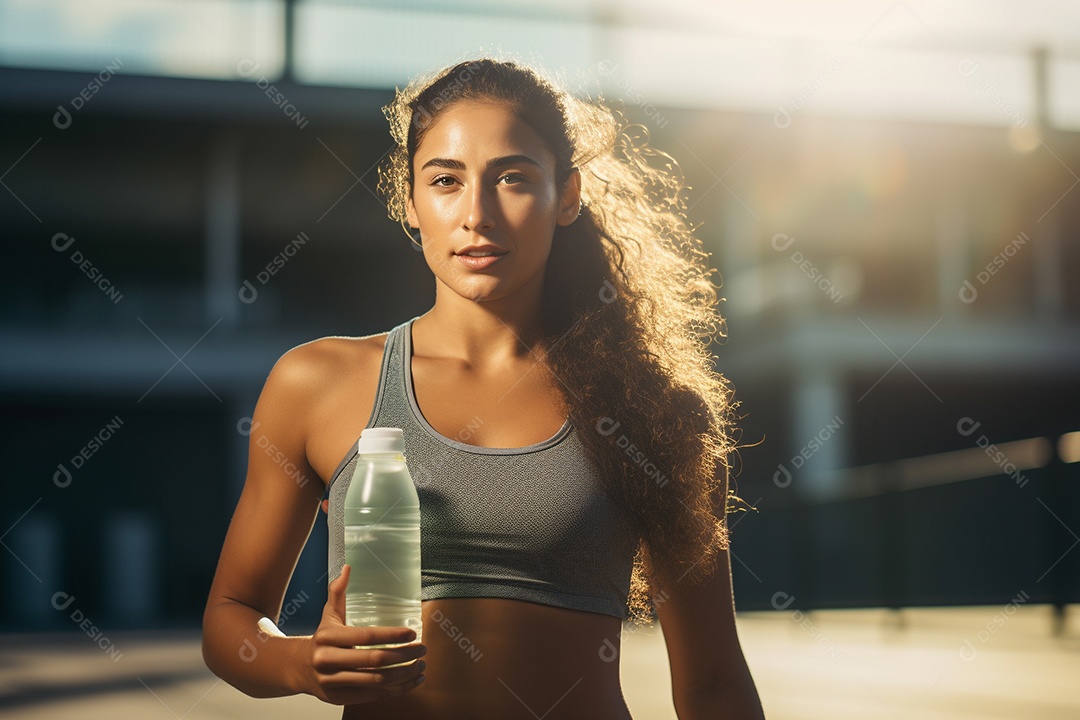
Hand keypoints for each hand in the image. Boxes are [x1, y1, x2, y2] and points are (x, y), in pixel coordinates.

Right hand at [306, 564, 426, 704]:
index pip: (366, 636)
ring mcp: (331, 682)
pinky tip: (410, 682)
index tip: (412, 634)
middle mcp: (327, 661)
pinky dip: (395, 691)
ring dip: (404, 676)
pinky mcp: (337, 699)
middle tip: (422, 650)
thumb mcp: (327, 615)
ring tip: (420, 667)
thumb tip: (348, 567)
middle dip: (404, 656)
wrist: (297, 668)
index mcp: (327, 637)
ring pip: (376, 682)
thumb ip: (338, 593)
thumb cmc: (320, 638)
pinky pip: (372, 696)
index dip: (392, 636)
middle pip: (374, 661)